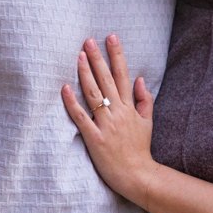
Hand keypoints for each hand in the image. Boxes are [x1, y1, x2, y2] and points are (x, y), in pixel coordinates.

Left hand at [62, 33, 157, 203]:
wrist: (137, 174)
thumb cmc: (140, 149)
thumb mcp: (147, 122)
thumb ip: (144, 100)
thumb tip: (140, 79)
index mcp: (130, 107)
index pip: (124, 75)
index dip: (117, 55)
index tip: (111, 37)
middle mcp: (118, 112)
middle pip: (107, 80)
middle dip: (98, 58)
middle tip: (88, 40)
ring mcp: (106, 124)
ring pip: (94, 94)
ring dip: (85, 74)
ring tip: (79, 56)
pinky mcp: (94, 138)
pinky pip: (81, 117)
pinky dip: (72, 102)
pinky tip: (65, 88)